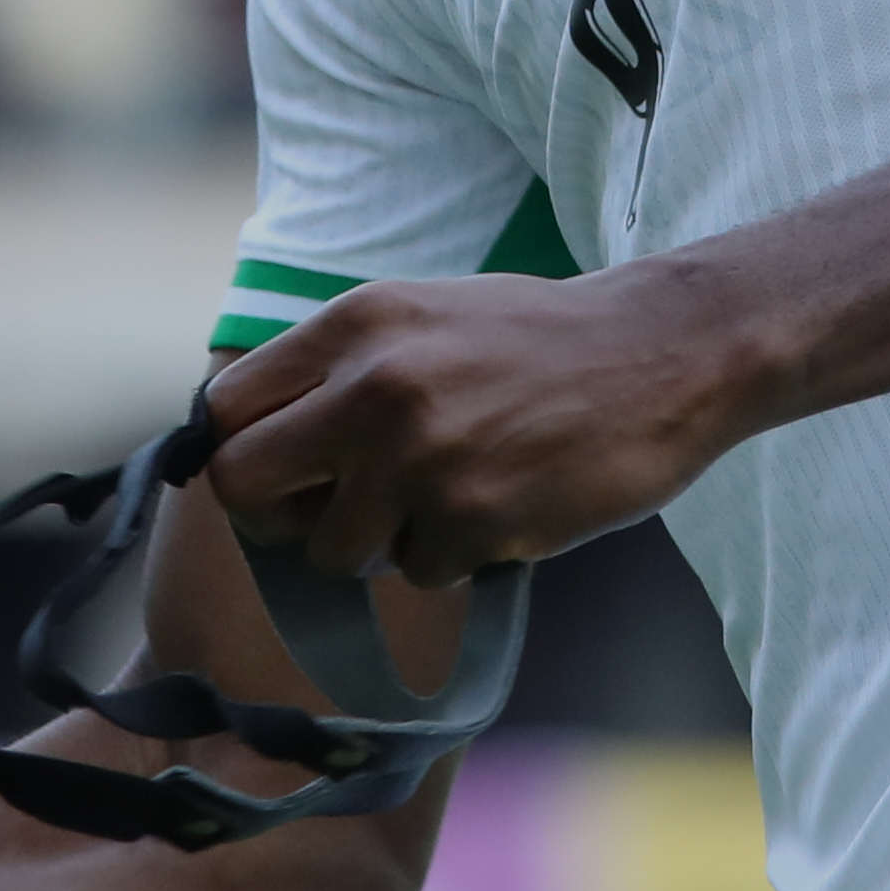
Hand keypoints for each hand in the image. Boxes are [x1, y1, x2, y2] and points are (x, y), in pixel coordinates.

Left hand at [199, 266, 762, 585]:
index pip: (225, 410)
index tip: (280, 472)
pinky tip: (502, 504)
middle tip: (330, 515)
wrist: (664, 352)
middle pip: (244, 486)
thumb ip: (341, 371)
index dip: (244, 452)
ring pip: (333, 551)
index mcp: (354, 324)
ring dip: (380, 543)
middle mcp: (371, 388)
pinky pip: (419, 573)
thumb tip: (263, 446)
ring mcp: (419, 459)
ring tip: (445, 498)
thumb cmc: (541, 340)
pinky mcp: (471, 520)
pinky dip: (454, 556)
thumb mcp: (422, 318)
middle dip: (279, 516)